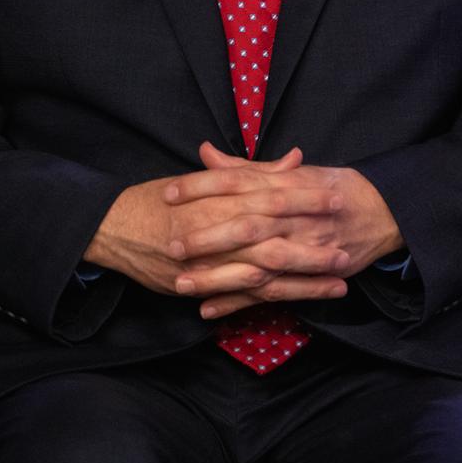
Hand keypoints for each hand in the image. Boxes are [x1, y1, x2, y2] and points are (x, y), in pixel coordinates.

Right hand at [81, 145, 348, 301]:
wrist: (114, 228)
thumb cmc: (159, 199)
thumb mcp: (205, 178)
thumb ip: (253, 171)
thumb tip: (295, 159)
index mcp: (220, 196)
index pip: (271, 194)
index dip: (306, 197)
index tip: (337, 197)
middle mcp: (217, 228)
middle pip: (273, 235)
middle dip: (312, 243)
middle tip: (347, 244)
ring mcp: (209, 260)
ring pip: (264, 271)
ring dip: (303, 278)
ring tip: (338, 280)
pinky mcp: (201, 285)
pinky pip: (242, 296)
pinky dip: (273, 299)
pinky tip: (301, 303)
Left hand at [167, 142, 404, 318]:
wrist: (382, 212)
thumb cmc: (331, 188)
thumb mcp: (291, 172)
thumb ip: (246, 168)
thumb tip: (206, 153)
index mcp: (284, 185)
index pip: (236, 181)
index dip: (202, 186)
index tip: (169, 193)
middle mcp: (291, 217)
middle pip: (244, 225)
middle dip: (207, 236)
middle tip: (171, 244)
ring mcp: (301, 249)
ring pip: (255, 265)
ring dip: (218, 277)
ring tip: (181, 284)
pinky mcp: (308, 276)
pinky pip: (270, 293)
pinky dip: (240, 303)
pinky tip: (209, 309)